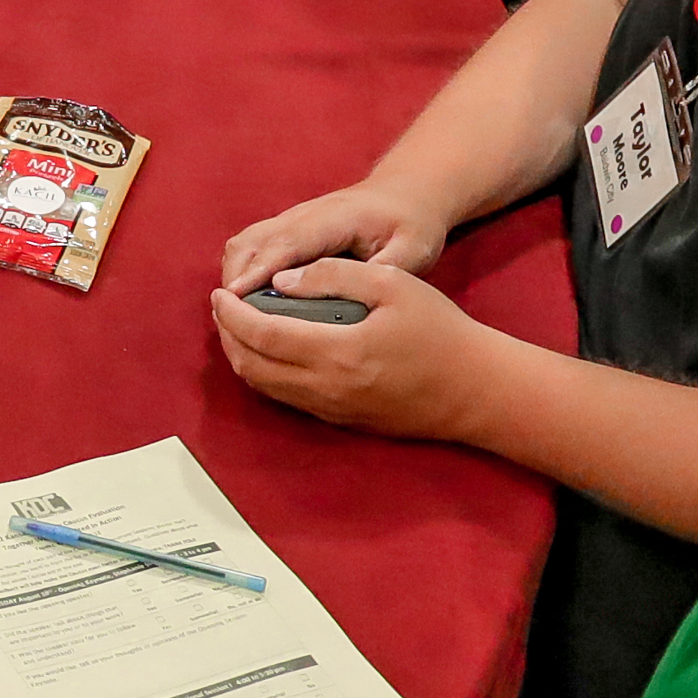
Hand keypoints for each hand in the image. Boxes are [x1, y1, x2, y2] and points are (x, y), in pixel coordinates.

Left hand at [207, 260, 505, 442]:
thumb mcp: (392, 283)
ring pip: (266, 388)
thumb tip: (281, 280)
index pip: (261, 335)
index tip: (219, 293)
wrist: (478, 390)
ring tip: (240, 326)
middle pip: (252, 366)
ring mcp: (333, 411)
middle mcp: (327, 389)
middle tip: (224, 307)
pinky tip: (272, 350)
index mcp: (336, 353)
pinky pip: (288, 399)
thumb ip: (333, 276)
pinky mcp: (343, 422)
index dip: (232, 314)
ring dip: (243, 357)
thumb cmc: (441, 331)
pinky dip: (267, 374)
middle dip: (228, 336)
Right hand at [217, 181, 453, 295]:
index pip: (288, 243)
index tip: (237, 296)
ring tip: (238, 318)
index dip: (259, 270)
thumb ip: (383, 272)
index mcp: (334, 219)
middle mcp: (302, 216)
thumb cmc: (411, 223)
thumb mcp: (413, 250)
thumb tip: (348, 300)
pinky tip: (249, 305)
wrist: (405, 193)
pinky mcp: (286, 231)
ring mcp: (290, 221)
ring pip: (244, 243)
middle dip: (236, 278)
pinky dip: (240, 273)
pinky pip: (250, 248)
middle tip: (235, 322)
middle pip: (252, 241)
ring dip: (234, 276)